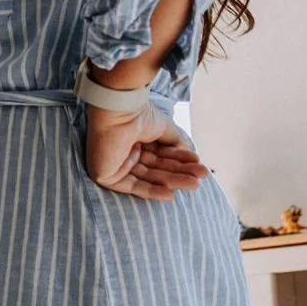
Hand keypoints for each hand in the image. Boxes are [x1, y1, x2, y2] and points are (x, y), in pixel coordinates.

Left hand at [82, 104, 207, 199]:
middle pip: (156, 168)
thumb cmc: (139, 115)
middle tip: (201, 177)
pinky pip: (132, 187)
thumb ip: (175, 144)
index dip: (180, 161)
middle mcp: (124, 154)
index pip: (161, 156)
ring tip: (195, 184)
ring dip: (172, 182)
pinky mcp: (105, 175)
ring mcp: (114, 165)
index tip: (199, 164)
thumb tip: (188, 154)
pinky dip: (151, 191)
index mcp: (135, 141)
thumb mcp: (164, 130)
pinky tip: (170, 195)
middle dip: (180, 173)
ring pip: (148, 178)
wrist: (121, 111)